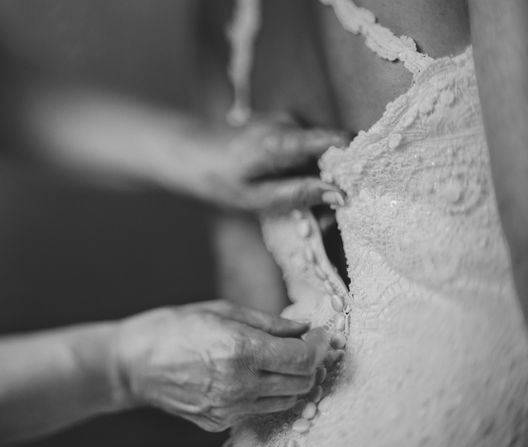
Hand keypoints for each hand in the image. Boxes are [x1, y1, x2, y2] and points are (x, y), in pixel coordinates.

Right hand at [115, 300, 328, 431]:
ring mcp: (230, 408)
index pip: (303, 358)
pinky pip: (259, 409)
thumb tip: (303, 327)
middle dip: (309, 364)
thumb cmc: (173, 329)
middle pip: (301, 383)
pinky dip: (266, 393)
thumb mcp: (221, 311)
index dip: (317, 346)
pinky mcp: (221, 422)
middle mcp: (240, 384)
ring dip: (291, 381)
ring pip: (286, 400)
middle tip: (302, 346)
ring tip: (277, 360)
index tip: (318, 335)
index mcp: (241, 350)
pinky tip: (251, 375)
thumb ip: (268, 322)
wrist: (132, 365)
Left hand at [184, 117, 349, 211]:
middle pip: (333, 153)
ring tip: (306, 216)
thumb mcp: (255, 197)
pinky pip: (308, 153)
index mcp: (283, 140)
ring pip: (322, 156)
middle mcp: (291, 124)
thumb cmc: (217, 177)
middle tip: (322, 222)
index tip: (356, 195)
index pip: (337, 141)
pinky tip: (295, 197)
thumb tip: (339, 195)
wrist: (189, 153)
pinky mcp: (285, 129)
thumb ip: (297, 193)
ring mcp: (289, 124)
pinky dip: (308, 175)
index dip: (355, 165)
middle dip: (335, 187)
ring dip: (321, 185)